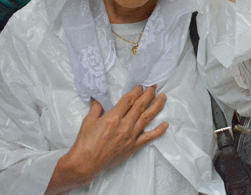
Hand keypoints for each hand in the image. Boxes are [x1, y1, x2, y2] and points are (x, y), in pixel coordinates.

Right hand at [46, 86, 167, 193]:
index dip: (136, 91)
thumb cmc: (85, 141)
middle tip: (154, 86)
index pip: (128, 100)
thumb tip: (99, 99)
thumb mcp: (88, 120)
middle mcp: (124, 126)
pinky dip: (158, 131)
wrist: (86, 164)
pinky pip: (148, 138)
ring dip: (156, 107)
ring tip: (163, 97)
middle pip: (140, 106)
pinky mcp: (133, 147)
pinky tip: (165, 125)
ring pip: (146, 118)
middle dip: (148, 95)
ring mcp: (130, 137)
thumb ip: (96, 107)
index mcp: (113, 117)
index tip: (141, 86)